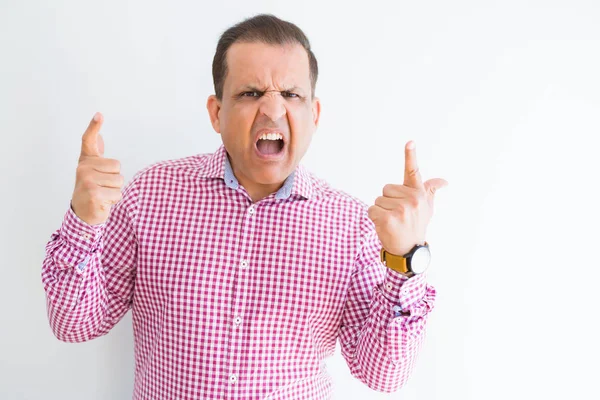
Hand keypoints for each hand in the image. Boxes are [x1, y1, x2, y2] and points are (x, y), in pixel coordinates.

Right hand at [71, 112, 123, 224]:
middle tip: (102, 187)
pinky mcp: (94, 193)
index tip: (99, 114)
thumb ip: (97, 156)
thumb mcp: (93, 172)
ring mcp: (87, 181)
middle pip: (117, 167)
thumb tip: (101, 137)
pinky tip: (102, 202)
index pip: (89, 141)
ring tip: (102, 195)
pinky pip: (117, 193)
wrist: (83, 214)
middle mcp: (83, 168)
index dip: (94, 127)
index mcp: (85, 161)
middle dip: (114, 180)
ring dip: (114, 191)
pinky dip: (114, 200)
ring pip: (119, 181)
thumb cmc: (92, 190)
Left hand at [368, 141, 447, 255]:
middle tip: (398, 215)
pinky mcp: (389, 218)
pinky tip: (385, 227)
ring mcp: (401, 209)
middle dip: (388, 201)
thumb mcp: (426, 209)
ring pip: (378, 200)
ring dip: (381, 211)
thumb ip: (430, 191)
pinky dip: (374, 218)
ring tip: (393, 222)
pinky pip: (372, 210)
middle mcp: (413, 200)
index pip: (413, 172)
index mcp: (420, 194)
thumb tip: (443, 181)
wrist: (409, 251)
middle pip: (386, 189)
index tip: (409, 141)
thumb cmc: (415, 226)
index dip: (410, 156)